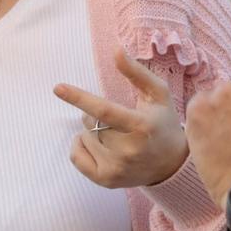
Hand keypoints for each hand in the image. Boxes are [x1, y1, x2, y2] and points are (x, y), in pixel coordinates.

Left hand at [55, 48, 187, 188]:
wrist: (172, 166)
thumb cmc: (162, 123)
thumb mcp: (158, 94)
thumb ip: (136, 72)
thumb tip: (116, 50)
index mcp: (141, 126)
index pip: (103, 111)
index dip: (79, 98)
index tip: (58, 88)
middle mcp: (128, 150)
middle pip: (90, 123)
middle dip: (94, 115)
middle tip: (114, 119)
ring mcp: (116, 168)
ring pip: (83, 137)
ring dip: (91, 131)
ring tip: (114, 135)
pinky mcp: (106, 180)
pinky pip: (76, 155)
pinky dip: (80, 146)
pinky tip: (98, 145)